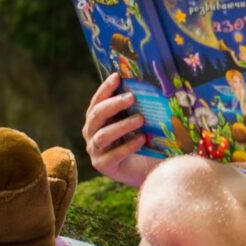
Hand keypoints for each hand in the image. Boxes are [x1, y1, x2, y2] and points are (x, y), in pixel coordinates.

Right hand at [82, 73, 158, 187]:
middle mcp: (92, 132)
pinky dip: (128, 146)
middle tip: (132, 97)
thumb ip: (138, 106)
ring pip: (103, 135)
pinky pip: (112, 155)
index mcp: (98, 118)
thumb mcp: (140, 120)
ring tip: (140, 119)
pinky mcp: (102, 165)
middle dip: (113, 104)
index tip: (117, 76)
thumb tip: (153, 84)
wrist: (146, 169)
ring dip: (122, 125)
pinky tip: (142, 140)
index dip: (105, 88)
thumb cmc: (143, 139)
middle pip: (96, 115)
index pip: (97, 101)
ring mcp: (95, 150)